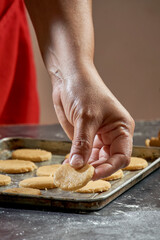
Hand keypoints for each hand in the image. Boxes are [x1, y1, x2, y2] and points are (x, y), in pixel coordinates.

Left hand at [52, 64, 134, 179]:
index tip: (91, 175)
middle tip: (78, 177)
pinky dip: (77, 160)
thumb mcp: (85, 118)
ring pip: (95, 159)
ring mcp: (98, 137)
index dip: (108, 168)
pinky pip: (83, 153)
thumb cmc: (84, 90)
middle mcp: (112, 135)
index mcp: (121, 129)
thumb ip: (82, 143)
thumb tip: (77, 166)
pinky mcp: (85, 137)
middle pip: (108, 160)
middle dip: (94, 169)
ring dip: (84, 167)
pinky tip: (68, 164)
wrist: (69, 78)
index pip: (121, 156)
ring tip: (71, 173)